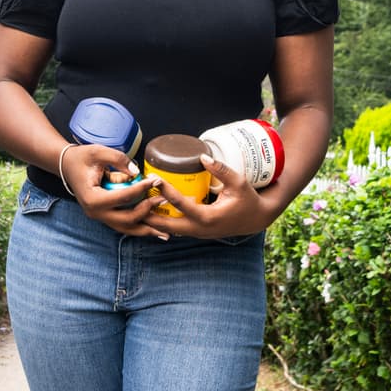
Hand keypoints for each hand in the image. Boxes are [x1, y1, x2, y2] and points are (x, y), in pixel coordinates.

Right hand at [61, 144, 171, 238]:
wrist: (68, 166)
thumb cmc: (82, 158)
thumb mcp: (98, 152)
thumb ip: (118, 159)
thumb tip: (137, 172)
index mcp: (92, 198)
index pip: (123, 197)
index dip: (141, 189)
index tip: (155, 180)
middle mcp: (95, 212)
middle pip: (127, 219)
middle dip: (147, 211)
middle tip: (163, 200)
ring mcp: (99, 216)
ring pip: (126, 228)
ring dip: (145, 230)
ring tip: (164, 233)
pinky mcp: (104, 216)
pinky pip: (123, 224)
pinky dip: (138, 226)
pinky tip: (153, 230)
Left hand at [142, 153, 278, 238]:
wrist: (256, 219)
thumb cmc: (248, 200)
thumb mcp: (239, 182)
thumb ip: (221, 169)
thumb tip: (202, 157)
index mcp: (208, 217)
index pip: (181, 204)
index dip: (165, 190)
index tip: (153, 178)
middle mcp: (199, 229)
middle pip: (167, 225)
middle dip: (149, 214)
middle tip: (134, 200)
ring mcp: (197, 233)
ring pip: (169, 230)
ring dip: (153, 219)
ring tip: (137, 205)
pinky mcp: (196, 232)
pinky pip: (175, 228)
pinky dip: (163, 221)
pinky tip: (151, 211)